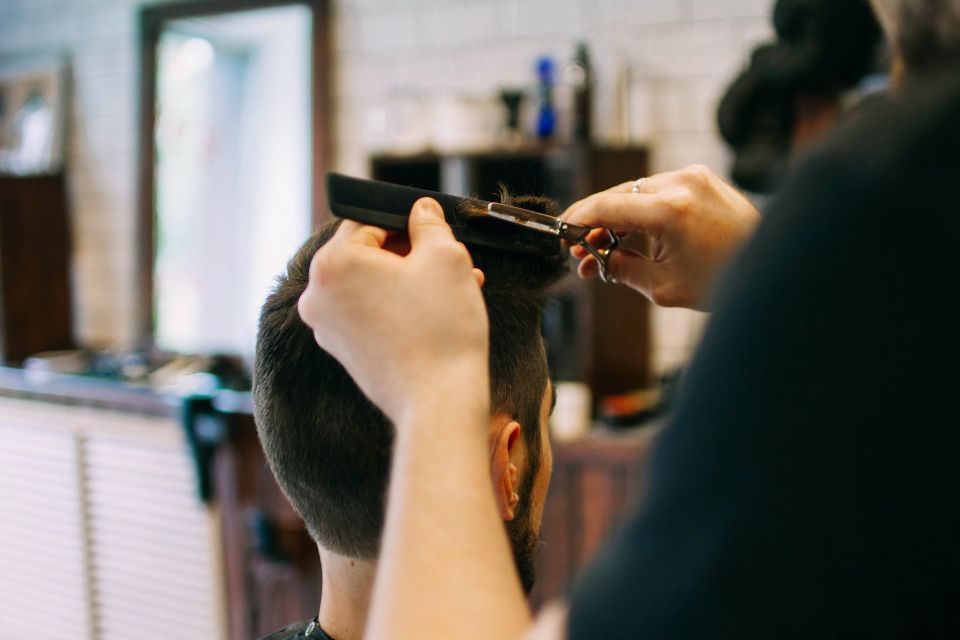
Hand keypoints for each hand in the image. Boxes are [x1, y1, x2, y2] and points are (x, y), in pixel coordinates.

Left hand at [298, 198, 488, 424]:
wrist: (440, 402)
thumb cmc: (441, 329)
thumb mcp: (446, 258)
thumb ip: (430, 224)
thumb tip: (421, 210)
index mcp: (333, 263)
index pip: (368, 221)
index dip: (407, 222)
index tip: (435, 232)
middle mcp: (317, 295)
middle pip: (368, 255)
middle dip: (412, 255)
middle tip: (452, 262)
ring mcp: (328, 328)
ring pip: (374, 286)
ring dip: (413, 281)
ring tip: (458, 288)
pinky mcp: (345, 352)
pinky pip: (372, 314)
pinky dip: (401, 308)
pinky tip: (439, 313)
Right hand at [563, 165, 759, 310]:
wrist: (775, 266)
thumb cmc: (723, 280)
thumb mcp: (663, 287)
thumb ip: (622, 269)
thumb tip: (594, 258)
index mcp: (671, 210)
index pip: (607, 206)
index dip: (578, 219)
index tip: (562, 234)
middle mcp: (682, 183)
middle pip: (619, 196)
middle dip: (596, 224)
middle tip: (581, 251)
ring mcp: (694, 176)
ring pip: (636, 192)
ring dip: (618, 218)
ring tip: (606, 250)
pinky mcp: (702, 178)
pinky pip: (657, 190)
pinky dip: (640, 211)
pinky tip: (631, 235)